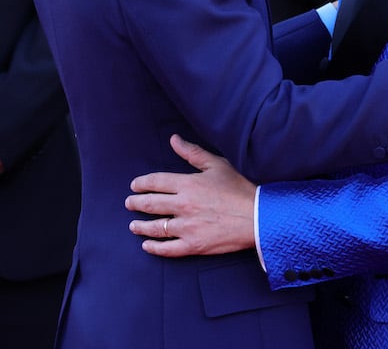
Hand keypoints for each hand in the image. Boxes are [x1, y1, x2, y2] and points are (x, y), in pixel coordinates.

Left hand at [125, 135, 256, 257]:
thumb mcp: (217, 165)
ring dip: (141, 226)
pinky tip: (147, 245)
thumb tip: (174, 139)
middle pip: (151, 204)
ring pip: (156, 227)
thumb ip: (192, 153)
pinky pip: (168, 248)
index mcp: (188, 184)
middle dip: (136, 203)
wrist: (258, 217)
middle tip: (129, 203)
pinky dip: (154, 247)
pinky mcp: (194, 245)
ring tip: (133, 225)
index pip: (156, 182)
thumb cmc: (240, 189)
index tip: (134, 185)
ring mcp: (187, 226)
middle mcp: (183, 205)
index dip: (142, 183)